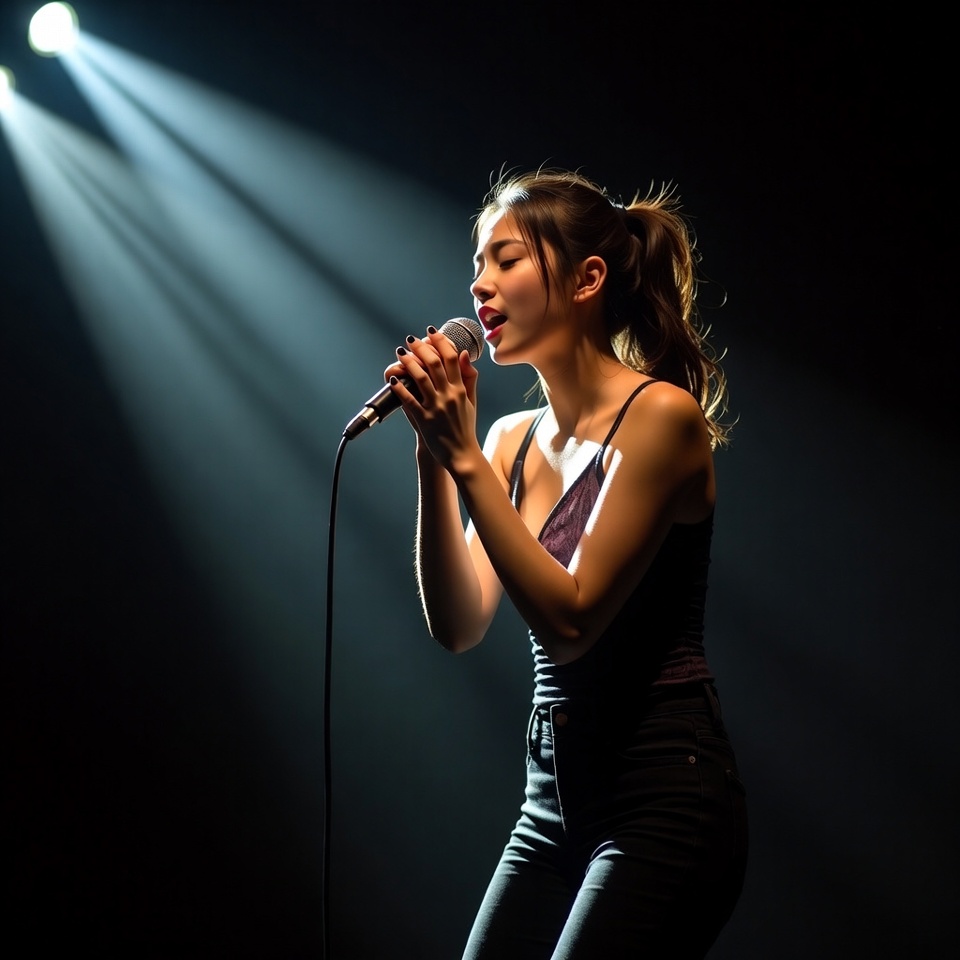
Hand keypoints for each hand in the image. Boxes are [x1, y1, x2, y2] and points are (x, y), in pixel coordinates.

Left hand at [387, 326, 480, 469]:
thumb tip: (465, 355)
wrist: (462, 454)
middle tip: (410, 340)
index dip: (441, 341)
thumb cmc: (465, 427)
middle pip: (434, 363)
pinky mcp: (424, 420)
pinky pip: (410, 401)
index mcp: (461, 389)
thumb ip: (469, 377)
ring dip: (409, 363)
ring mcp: (436, 407)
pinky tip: (393, 380)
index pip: (452, 358)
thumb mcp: (472, 401)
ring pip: (421, 378)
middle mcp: (449, 395)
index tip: (431, 332)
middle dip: (421, 348)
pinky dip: (401, 388)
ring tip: (400, 353)